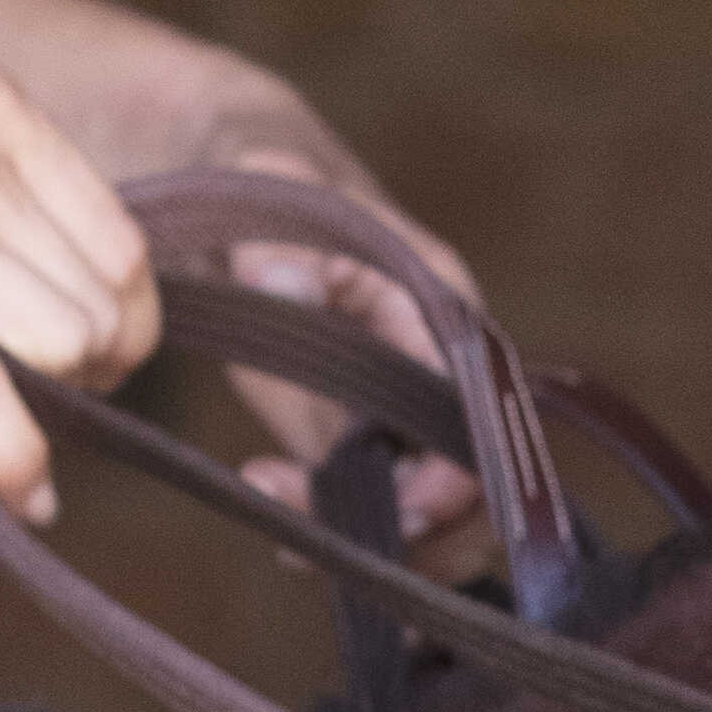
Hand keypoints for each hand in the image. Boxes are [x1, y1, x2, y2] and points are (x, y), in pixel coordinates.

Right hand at [0, 0, 158, 518]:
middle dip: (95, 369)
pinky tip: (25, 494)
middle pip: (103, 304)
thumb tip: (23, 227)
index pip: (120, 244)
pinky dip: (14, 461)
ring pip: (62, 345)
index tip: (99, 353)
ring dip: (59, 409)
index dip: (125, 319)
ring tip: (23, 427)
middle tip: (52, 397)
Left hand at [6, 35, 476, 533]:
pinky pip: (375, 508)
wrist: (227, 173)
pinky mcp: (354, 433)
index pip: (484, 419)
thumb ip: (277, 234)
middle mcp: (440, 370)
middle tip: (310, 533)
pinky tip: (281, 526)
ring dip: (374, 543)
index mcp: (442, 307)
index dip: (453, 479)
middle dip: (411, 532)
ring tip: (279, 526)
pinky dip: (344, 536)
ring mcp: (399, 408)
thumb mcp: (267, 178)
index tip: (390, 506)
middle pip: (473, 488)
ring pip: (433, 515)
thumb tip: (288, 288)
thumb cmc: (261, 167)